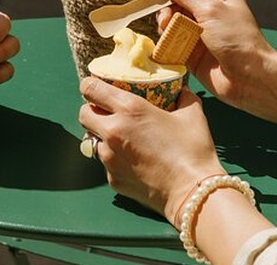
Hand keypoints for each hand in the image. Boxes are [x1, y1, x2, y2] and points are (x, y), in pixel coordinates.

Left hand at [79, 77, 223, 223]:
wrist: (192, 191)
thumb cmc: (193, 150)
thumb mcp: (192, 114)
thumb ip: (183, 97)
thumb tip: (182, 91)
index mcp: (129, 109)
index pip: (90, 88)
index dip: (90, 85)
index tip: (95, 86)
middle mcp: (113, 131)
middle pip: (83, 114)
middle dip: (92, 110)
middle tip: (107, 112)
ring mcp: (109, 157)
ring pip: (92, 140)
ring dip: (102, 136)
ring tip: (123, 138)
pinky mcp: (112, 178)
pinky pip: (106, 163)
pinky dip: (115, 159)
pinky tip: (134, 161)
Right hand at [142, 0, 276, 109]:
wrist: (251, 79)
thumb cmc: (237, 40)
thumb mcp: (209, 10)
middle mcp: (209, 15)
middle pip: (176, 4)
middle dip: (166, 9)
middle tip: (165, 20)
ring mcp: (200, 35)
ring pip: (172, 25)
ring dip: (166, 28)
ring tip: (168, 34)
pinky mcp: (193, 55)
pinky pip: (173, 45)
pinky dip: (167, 45)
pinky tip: (166, 48)